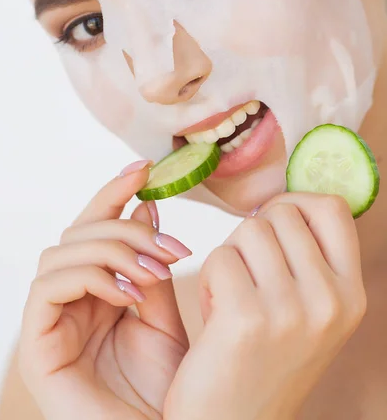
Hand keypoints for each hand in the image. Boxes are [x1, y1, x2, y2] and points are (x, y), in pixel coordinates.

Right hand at [18, 162, 190, 419]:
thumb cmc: (170, 388)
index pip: (96, 227)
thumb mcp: (166, 313)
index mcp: (98, 289)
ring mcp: (50, 321)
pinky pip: (47, 288)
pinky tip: (126, 294)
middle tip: (170, 248)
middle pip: (78, 234)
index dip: (114, 192)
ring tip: (153, 275)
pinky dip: (89, 278)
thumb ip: (151, 264)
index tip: (144, 169)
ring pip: (61, 253)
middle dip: (125, 229)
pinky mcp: (37, 345)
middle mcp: (70, 300)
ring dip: (111, 252)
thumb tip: (146, 208)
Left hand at [164, 193, 366, 419]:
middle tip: (246, 276)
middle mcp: (331, 301)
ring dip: (230, 257)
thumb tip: (280, 201)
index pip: (332, 208)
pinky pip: (221, 258)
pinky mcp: (249, 319)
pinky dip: (209, 279)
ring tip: (232, 298)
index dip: (295, 203)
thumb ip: (307, 259)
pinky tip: (216, 315)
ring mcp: (293, 310)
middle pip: (282, 213)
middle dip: (253, 233)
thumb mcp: (307, 312)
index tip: (271, 222)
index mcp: (351, 296)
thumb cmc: (262, 359)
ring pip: (249, 229)